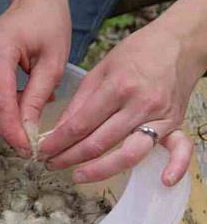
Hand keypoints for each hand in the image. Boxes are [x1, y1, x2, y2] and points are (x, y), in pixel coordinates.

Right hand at [0, 0, 70, 155]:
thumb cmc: (49, 23)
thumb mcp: (53, 64)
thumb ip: (37, 99)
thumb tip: (28, 133)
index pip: (2, 102)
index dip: (14, 130)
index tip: (27, 149)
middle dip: (8, 129)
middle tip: (27, 147)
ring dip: (5, 119)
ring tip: (27, 128)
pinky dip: (0, 104)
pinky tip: (18, 106)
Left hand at [40, 21, 197, 185]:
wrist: (180, 41)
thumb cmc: (137, 52)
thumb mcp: (100, 69)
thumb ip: (79, 103)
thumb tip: (58, 132)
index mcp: (118, 87)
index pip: (80, 124)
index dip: (58, 142)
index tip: (42, 150)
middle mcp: (140, 104)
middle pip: (99, 142)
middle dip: (69, 157)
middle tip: (50, 164)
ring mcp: (160, 117)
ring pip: (129, 153)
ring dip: (100, 170)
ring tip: (77, 175)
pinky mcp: (177, 123)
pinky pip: (181, 149)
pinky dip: (176, 166)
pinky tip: (164, 181)